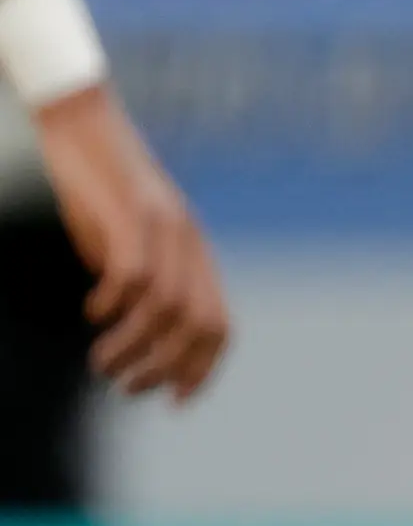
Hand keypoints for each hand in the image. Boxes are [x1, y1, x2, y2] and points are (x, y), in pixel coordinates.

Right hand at [33, 84, 227, 399]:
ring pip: (164, 309)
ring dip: (134, 348)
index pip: (219, 327)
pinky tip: (94, 313)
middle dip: (166, 369)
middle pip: (197, 325)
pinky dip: (115, 304)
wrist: (81, 122)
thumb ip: (140, 284)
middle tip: (126, 388)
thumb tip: (135, 337)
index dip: (202, 370)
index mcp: (196, 254)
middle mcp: (189, 243)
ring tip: (104, 364)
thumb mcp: (127, 242)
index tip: (175, 402)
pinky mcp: (128, 213)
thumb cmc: (99, 189)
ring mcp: (163, 227)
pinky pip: (133, 274)